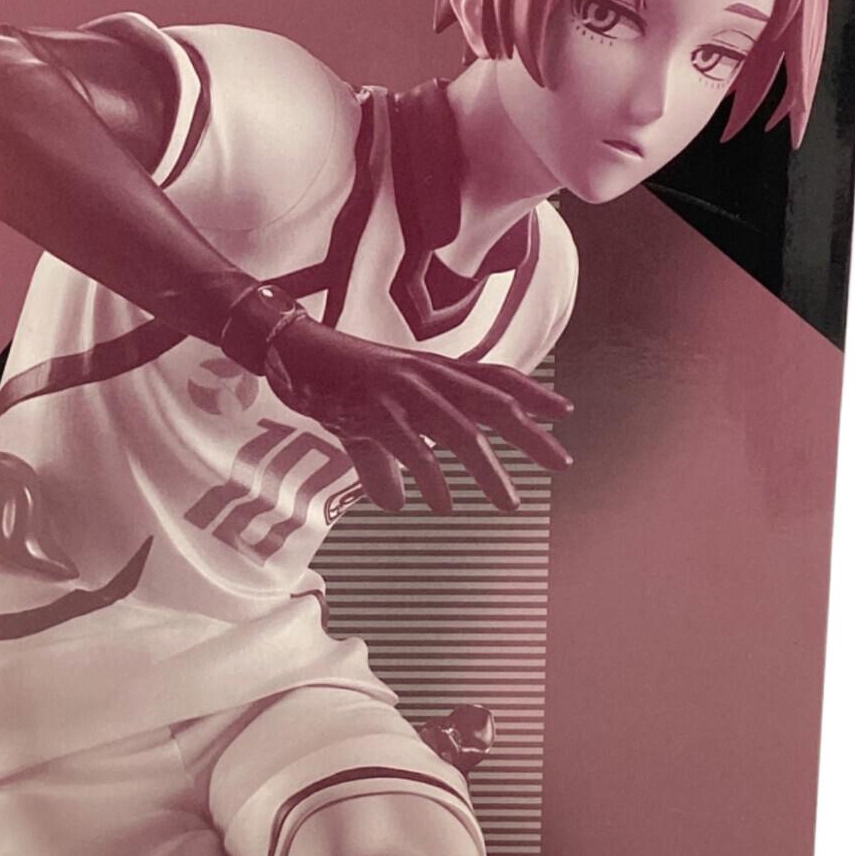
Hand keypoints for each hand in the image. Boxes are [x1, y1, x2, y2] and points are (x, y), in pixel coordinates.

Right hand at [263, 316, 571, 513]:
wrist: (291, 351)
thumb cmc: (335, 381)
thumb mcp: (368, 420)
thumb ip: (386, 462)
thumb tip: (395, 502)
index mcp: (431, 371)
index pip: (493, 377)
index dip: (530, 392)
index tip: (563, 411)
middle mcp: (426, 376)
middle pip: (493, 403)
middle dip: (531, 434)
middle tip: (562, 462)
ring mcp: (401, 391)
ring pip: (460, 430)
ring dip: (488, 469)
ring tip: (509, 502)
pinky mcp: (373, 410)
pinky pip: (412, 447)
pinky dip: (432, 477)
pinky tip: (443, 504)